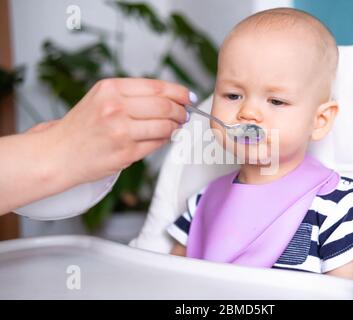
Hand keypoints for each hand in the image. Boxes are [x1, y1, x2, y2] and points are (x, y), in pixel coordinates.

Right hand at [42, 78, 194, 187]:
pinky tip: (162, 137)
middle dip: (181, 111)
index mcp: (111, 89)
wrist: (59, 153)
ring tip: (176, 126)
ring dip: (176, 127)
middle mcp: (116, 108)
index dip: (179, 92)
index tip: (188, 96)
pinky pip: (157, 144)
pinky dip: (164, 140)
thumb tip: (171, 97)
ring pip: (165, 126)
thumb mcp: (102, 97)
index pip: (157, 87)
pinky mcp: (126, 153)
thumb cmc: (82, 126)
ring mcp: (121, 132)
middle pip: (165, 106)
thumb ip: (133, 95)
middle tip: (184, 114)